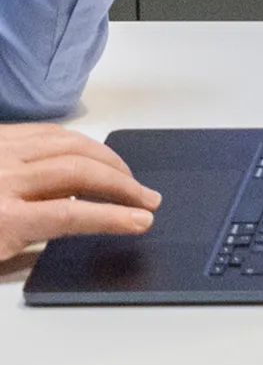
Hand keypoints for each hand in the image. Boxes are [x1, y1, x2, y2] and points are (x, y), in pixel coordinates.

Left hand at [0, 124, 159, 260]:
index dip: (111, 216)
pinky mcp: (1, 134)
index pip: (69, 214)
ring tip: (125, 175)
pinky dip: (79, 141)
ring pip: (71, 143)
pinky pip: (51, 130)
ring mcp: (4, 150)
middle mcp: (6, 177)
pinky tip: (90, 153)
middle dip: (121, 183)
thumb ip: (31, 234)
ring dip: (106, 158)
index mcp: (2, 218)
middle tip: (146, 197)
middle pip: (78, 171)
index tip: (141, 220)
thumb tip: (75, 214)